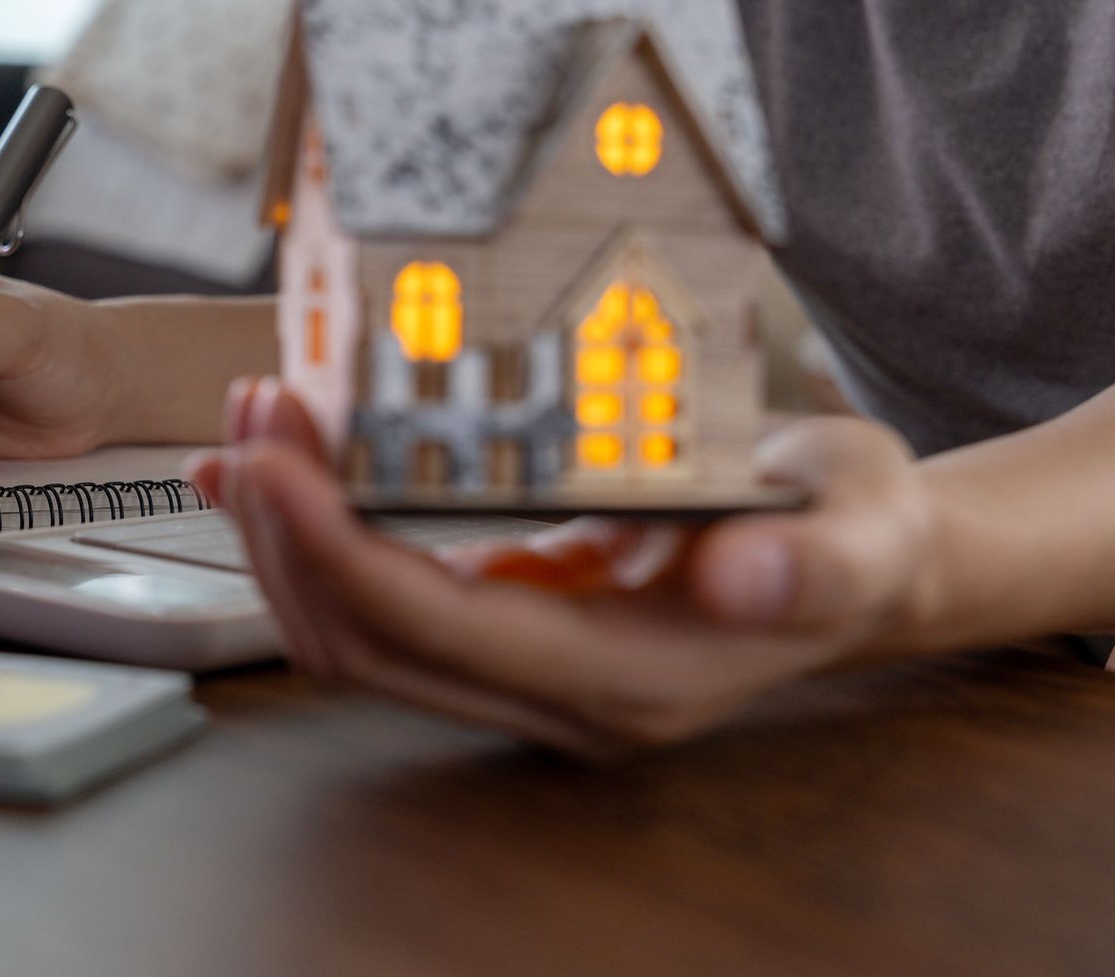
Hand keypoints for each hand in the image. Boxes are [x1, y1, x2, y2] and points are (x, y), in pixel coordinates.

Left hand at [190, 379, 938, 757]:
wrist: (860, 558)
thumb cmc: (855, 527)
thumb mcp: (861, 526)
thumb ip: (811, 562)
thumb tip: (744, 577)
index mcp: (630, 679)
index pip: (439, 629)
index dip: (340, 553)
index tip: (277, 463)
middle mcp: (559, 695)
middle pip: (366, 644)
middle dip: (286, 537)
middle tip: (254, 420)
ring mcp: (525, 673)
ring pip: (355, 634)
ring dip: (286, 538)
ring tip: (253, 429)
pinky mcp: (505, 632)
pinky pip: (378, 607)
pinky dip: (313, 542)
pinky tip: (271, 477)